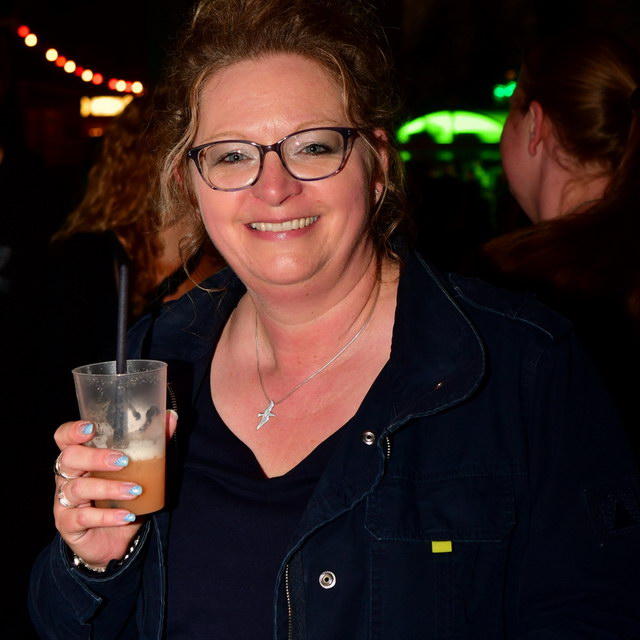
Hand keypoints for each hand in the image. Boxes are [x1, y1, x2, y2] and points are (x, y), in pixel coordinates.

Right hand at [53, 410, 177, 568]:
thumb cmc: (121, 496)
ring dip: (109, 488)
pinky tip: (127, 515)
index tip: (91, 428)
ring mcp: (64, 501)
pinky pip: (82, 518)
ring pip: (77, 489)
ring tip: (135, 490)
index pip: (64, 438)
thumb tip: (171, 417)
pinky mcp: (68, 525)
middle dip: (95, 457)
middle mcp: (67, 476)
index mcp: (80, 457)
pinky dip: (106, 517)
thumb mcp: (137, 469)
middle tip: (124, 460)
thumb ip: (152, 442)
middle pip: (69, 459)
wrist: (113, 538)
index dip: (72, 431)